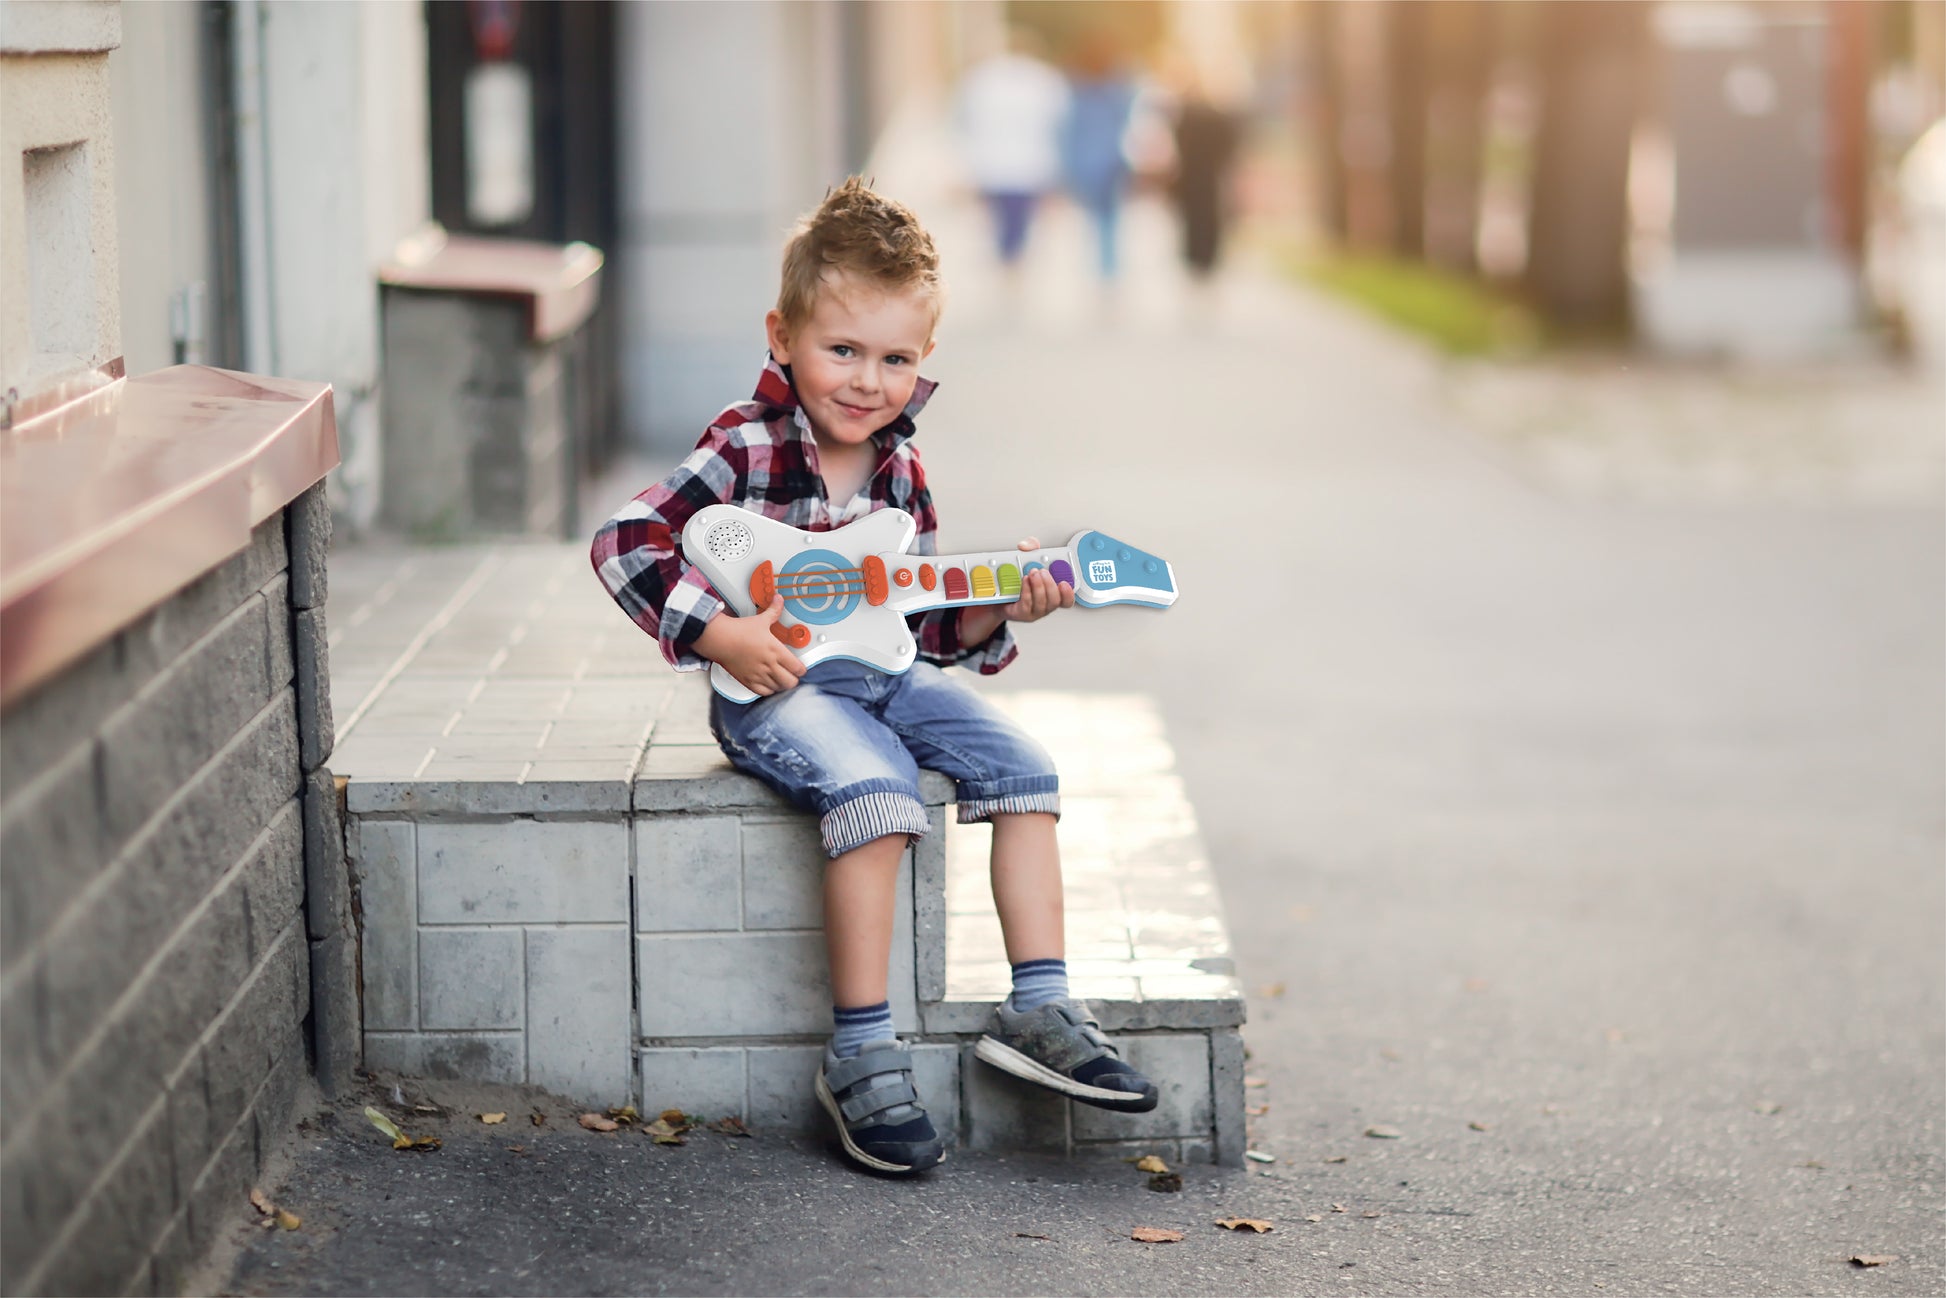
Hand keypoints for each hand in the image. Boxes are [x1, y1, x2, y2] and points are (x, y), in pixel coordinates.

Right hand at [692, 597, 807, 696]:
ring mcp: (759, 675)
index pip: (798, 668)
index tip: (799, 667)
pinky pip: (764, 692)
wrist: (720, 639)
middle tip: (791, 674)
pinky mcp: (748, 681)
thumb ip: (774, 611)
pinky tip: (767, 683)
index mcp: (776, 651)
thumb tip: (779, 600)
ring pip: (778, 688)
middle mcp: (769, 665)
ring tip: (779, 678)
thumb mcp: (760, 620)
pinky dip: (768, 690)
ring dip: (780, 684)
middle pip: (791, 682)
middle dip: (793, 679)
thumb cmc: (739, 631)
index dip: (801, 669)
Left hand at [999, 537, 1074, 624]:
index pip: (1066, 600)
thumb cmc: (1015, 580)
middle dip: (1049, 584)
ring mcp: (1033, 612)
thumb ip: (1029, 548)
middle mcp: (1044, 605)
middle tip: (1041, 571)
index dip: (1068, 593)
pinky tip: (1024, 581)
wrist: (996, 595)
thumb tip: (1026, 545)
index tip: (1064, 582)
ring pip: (1041, 603)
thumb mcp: (1024, 559)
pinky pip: (1026, 604)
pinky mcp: (1020, 613)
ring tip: (1032, 573)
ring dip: (1038, 586)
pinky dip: (1027, 591)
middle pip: (1055, 601)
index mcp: (1050, 595)